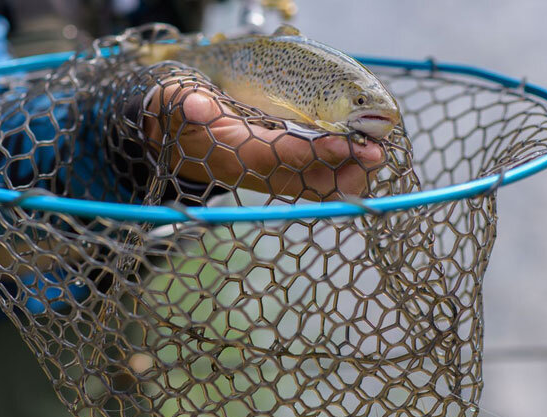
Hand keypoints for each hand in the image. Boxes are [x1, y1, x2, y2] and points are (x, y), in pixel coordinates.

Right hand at [142, 82, 384, 200]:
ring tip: (375, 154)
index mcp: (234, 154)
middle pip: (306, 181)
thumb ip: (184, 106)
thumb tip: (193, 104)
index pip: (280, 158)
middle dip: (343, 171)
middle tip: (376, 153)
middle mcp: (254, 171)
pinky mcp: (274, 169)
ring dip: (346, 173)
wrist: (171, 137)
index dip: (315, 154)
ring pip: (313, 183)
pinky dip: (338, 168)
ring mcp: (266, 173)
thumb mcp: (174, 105)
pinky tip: (358, 154)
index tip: (350, 146)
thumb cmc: (176, 116)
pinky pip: (311, 177)